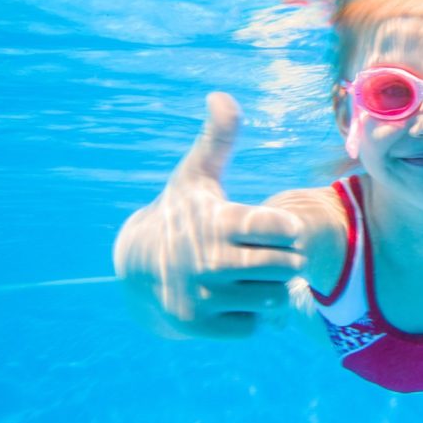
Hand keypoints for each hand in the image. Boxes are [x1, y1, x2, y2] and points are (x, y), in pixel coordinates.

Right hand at [113, 93, 304, 336]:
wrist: (135, 268)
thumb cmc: (180, 215)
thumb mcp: (196, 176)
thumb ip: (218, 139)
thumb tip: (221, 96)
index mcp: (216, 221)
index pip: (283, 228)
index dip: (285, 229)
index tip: (273, 229)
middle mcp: (208, 260)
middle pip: (286, 266)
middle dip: (282, 260)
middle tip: (263, 255)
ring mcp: (201, 296)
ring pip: (274, 297)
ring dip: (268, 289)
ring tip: (249, 277)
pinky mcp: (197, 325)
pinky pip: (253, 326)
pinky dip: (248, 316)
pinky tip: (231, 299)